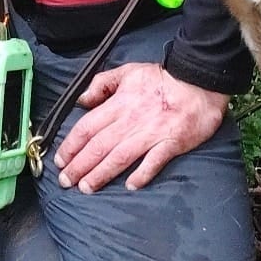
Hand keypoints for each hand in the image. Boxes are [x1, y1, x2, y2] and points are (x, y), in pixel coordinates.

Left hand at [54, 61, 227, 192]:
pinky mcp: (172, 142)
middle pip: (99, 146)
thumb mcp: (127, 71)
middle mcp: (131, 120)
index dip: (71, 145)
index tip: (60, 160)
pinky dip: (142, 174)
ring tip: (87, 188)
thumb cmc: (162, 78)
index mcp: (119, 103)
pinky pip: (154, 161)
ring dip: (101, 174)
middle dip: (79, 165)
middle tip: (66, 181)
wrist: (199, 81)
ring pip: (120, 157)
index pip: (87, 127)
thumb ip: (102, 84)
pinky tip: (131, 186)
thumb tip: (82, 100)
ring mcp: (152, 133)